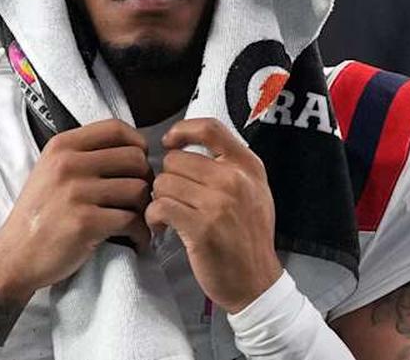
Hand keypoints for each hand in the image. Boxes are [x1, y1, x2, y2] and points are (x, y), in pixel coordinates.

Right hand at [0, 119, 152, 302]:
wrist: (14, 255)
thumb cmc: (38, 214)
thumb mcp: (50, 170)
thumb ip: (84, 155)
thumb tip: (132, 150)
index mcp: (62, 146)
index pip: (116, 129)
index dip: (138, 143)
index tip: (141, 161)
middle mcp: (68, 164)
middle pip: (135, 159)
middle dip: (146, 179)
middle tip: (140, 199)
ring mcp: (76, 193)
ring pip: (138, 189)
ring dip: (144, 208)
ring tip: (137, 220)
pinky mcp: (85, 223)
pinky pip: (132, 220)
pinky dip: (141, 232)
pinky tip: (136, 239)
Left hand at [145, 118, 282, 313]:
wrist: (256, 282)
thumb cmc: (249, 236)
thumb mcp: (254, 191)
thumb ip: (229, 165)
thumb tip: (185, 145)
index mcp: (248, 166)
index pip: (209, 128)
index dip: (182, 130)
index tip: (170, 142)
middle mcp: (235, 179)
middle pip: (176, 159)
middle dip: (167, 179)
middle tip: (171, 198)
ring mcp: (219, 203)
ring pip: (164, 182)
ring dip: (158, 200)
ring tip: (167, 216)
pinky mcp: (201, 228)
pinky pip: (159, 207)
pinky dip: (153, 217)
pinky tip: (161, 228)